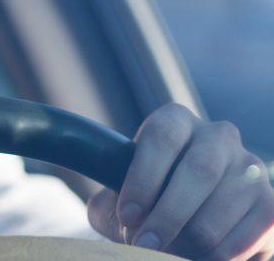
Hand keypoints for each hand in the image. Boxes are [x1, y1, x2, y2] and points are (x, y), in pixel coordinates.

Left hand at [88, 103, 273, 259]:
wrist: (190, 217)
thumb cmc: (147, 202)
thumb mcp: (120, 197)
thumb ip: (111, 207)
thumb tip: (125, 223)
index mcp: (175, 122)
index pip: (162, 138)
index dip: (143, 178)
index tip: (128, 215)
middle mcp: (217, 136)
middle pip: (199, 170)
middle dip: (168, 215)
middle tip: (147, 243)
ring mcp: (249, 168)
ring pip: (220, 210)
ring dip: (190, 241)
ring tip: (171, 251)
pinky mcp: (270, 204)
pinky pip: (245, 236)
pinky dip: (218, 256)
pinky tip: (200, 255)